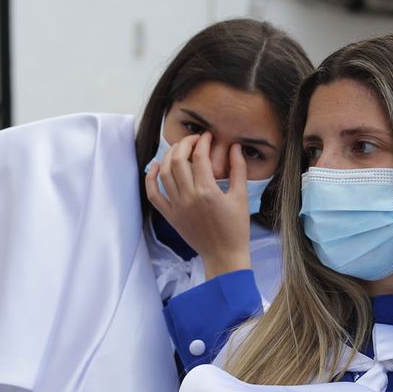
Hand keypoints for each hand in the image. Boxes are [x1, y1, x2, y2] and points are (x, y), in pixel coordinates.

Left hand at [145, 133, 252, 277]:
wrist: (223, 255)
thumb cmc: (236, 228)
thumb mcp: (241, 197)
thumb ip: (238, 170)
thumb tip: (234, 147)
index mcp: (207, 191)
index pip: (199, 157)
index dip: (203, 142)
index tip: (208, 136)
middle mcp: (188, 197)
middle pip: (177, 160)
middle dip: (184, 144)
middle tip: (194, 140)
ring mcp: (176, 207)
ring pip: (164, 173)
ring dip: (169, 156)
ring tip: (179, 149)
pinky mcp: (170, 215)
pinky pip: (153, 194)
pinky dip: (151, 178)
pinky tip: (156, 166)